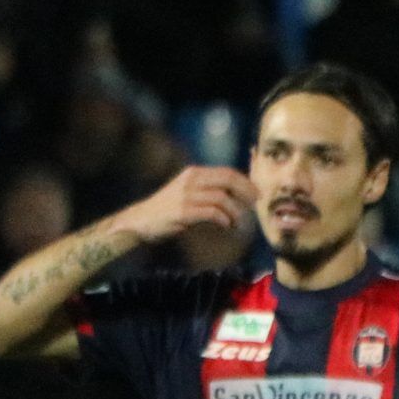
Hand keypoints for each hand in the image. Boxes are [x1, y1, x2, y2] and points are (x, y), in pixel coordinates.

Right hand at [113, 165, 257, 243]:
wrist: (141, 221)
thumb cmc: (168, 209)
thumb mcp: (188, 192)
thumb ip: (207, 189)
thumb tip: (236, 193)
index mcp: (193, 173)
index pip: (227, 172)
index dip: (246, 182)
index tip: (257, 193)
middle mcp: (190, 180)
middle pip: (228, 180)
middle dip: (246, 192)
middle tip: (255, 204)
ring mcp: (186, 196)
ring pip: (222, 198)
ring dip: (235, 212)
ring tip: (237, 223)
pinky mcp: (183, 212)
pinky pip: (212, 213)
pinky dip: (223, 219)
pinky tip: (226, 226)